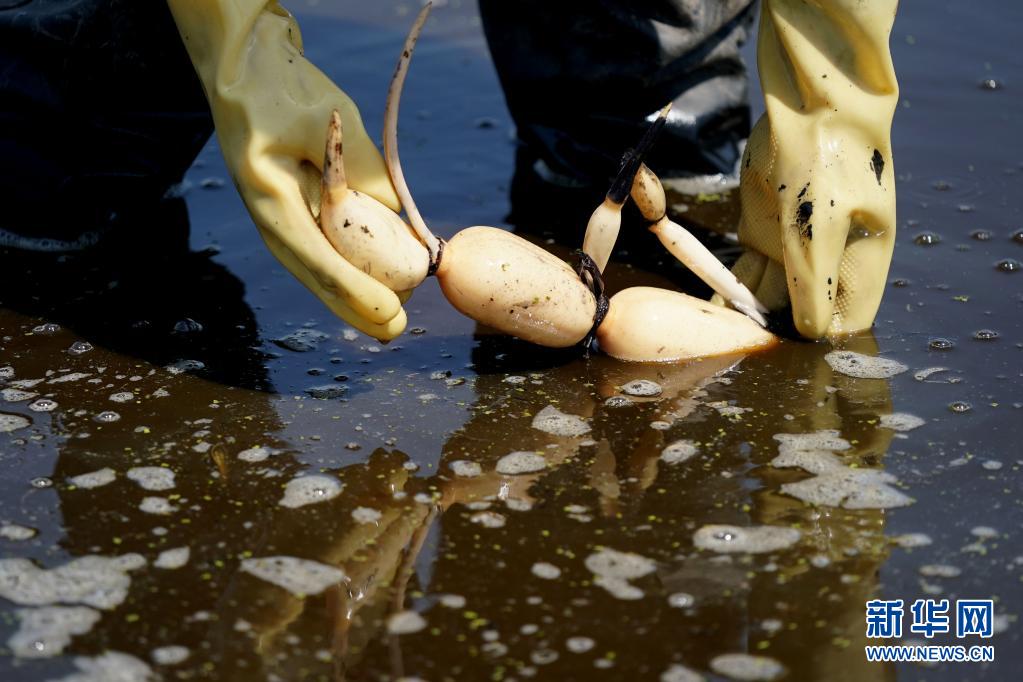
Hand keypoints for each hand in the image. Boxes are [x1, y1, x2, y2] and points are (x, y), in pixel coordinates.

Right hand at [167, 0, 406, 339]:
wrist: (240, 57)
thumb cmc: (278, 83)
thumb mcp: (326, 119)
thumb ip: (360, 167)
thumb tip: (394, 217)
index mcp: (268, 197)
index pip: (317, 259)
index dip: (357, 292)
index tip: (392, 313)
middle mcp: (270, 213)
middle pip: (315, 275)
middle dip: (356, 306)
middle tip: (396, 330)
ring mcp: (277, 211)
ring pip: (317, 266)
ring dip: (353, 293)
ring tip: (388, 318)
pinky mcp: (289, 203)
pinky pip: (320, 245)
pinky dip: (346, 267)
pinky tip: (369, 283)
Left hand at [729, 0, 898, 338]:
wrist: (809, 104)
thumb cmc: (830, 159)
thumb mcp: (820, 223)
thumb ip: (815, 279)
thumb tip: (815, 332)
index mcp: (860, 263)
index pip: (846, 320)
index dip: (820, 335)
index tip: (785, 345)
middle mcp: (828, 261)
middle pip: (800, 311)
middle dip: (772, 329)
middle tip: (738, 344)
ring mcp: (793, 247)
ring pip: (767, 294)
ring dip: (744, 313)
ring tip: (716, 335)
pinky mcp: (763, 231)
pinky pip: (743, 272)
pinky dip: (727, 289)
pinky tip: (708, 307)